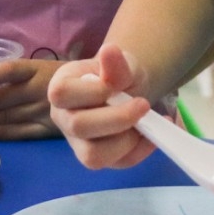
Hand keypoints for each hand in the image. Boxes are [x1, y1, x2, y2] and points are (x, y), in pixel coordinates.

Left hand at [0, 58, 61, 139]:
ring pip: (8, 117)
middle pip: (3, 97)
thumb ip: (3, 63)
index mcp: (38, 69)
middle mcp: (41, 89)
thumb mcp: (37, 64)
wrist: (104, 92)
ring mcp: (45, 112)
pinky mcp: (49, 130)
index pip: (9, 70)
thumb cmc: (62, 76)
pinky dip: (1, 135)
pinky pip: (21, 134)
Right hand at [47, 45, 156, 169]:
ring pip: (93, 156)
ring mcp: (78, 143)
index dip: (92, 93)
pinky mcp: (99, 159)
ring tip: (144, 123)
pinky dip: (141, 150)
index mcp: (61, 88)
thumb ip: (116, 62)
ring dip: (126, 141)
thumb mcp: (121, 63)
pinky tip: (151, 134)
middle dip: (117, 118)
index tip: (114, 87)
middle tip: (143, 105)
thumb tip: (110, 50)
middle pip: (78, 126)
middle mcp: (63, 118)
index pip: (62, 93)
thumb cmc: (117, 75)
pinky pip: (117, 164)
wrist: (128, 92)